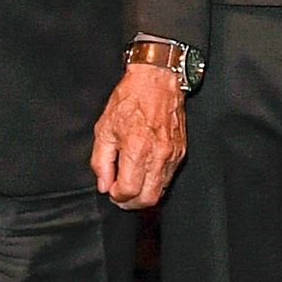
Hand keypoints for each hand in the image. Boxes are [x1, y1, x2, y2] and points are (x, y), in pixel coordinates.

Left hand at [90, 62, 185, 208]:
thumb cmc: (130, 98)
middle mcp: (158, 155)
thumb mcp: (104, 127)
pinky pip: (168, 177)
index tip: (111, 189)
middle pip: (148, 199)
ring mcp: (172, 154)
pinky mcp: (180, 151)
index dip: (116, 196)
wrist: (156, 79)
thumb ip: (101, 160)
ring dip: (144, 193)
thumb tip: (104, 184)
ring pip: (161, 191)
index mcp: (137, 149)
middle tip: (121, 194)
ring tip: (132, 182)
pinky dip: (156, 181)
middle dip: (131, 202)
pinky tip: (145, 171)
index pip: (128, 191)